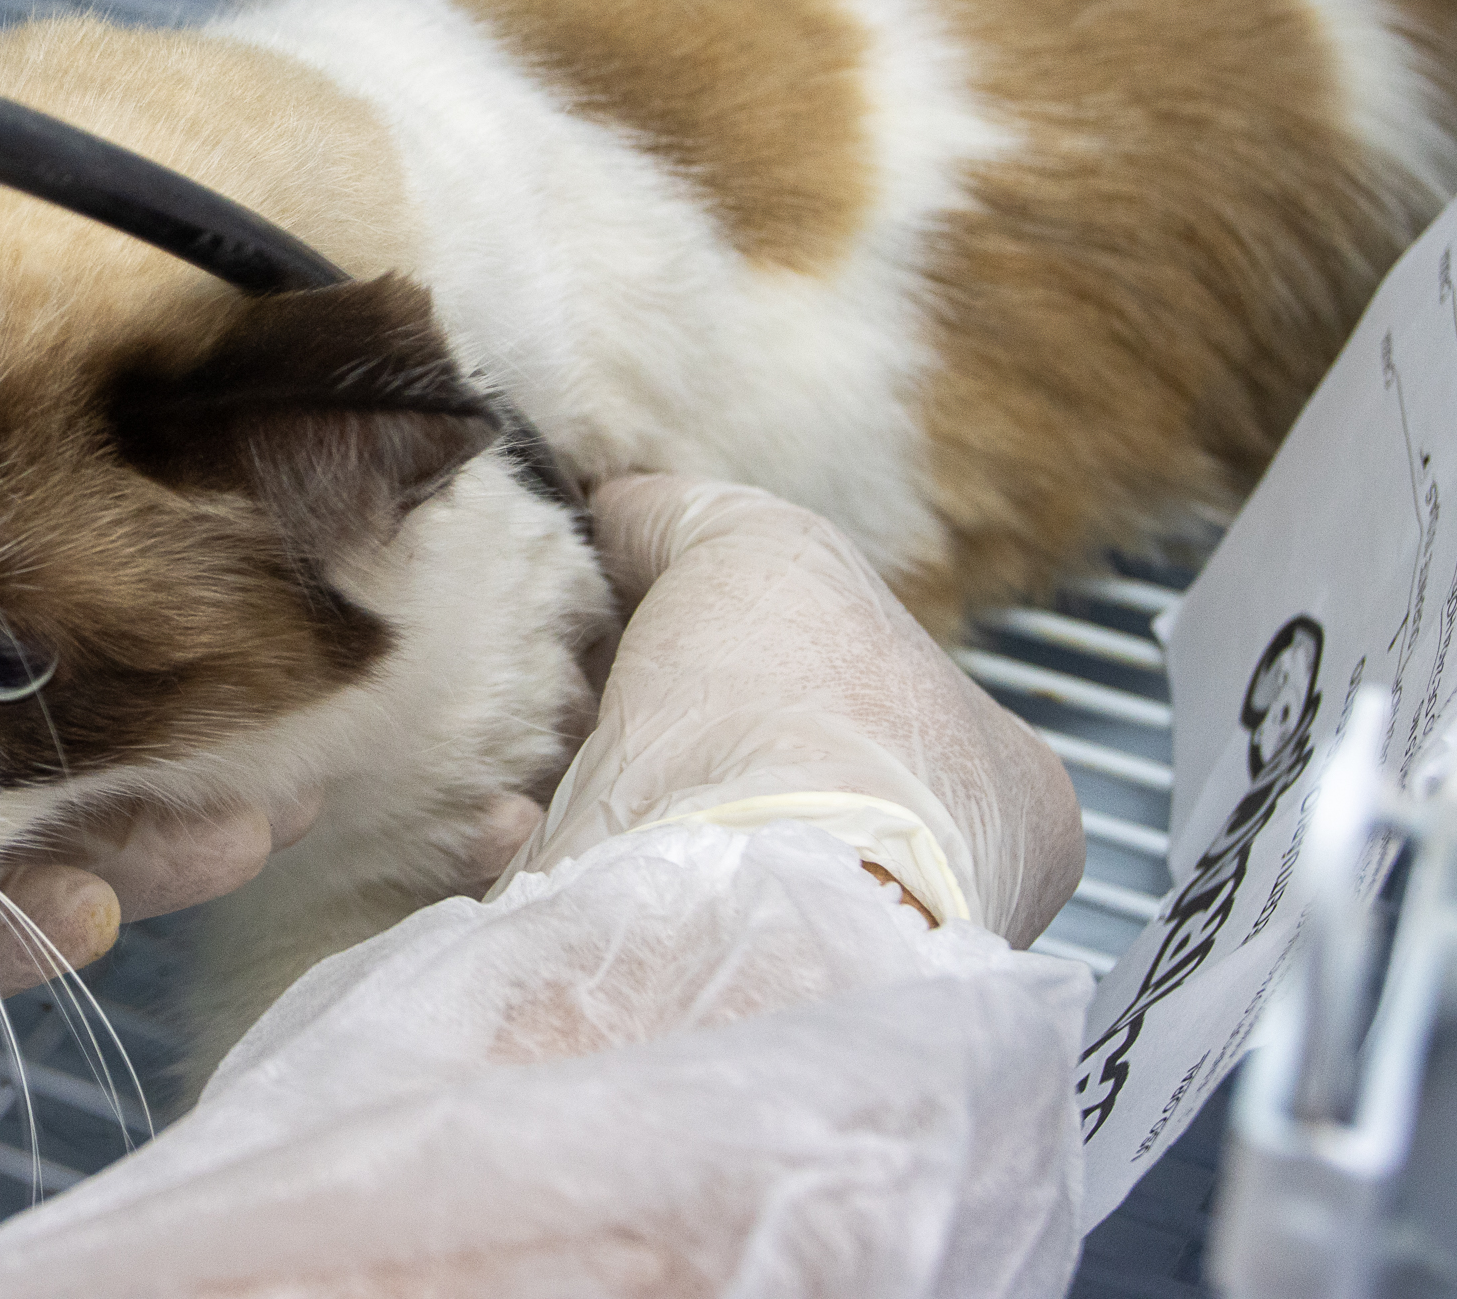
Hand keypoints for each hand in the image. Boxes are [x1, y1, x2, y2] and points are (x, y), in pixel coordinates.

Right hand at [495, 473, 1085, 944]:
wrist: (728, 914)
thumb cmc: (799, 722)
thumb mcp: (759, 550)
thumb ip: (694, 518)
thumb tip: (628, 512)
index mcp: (1005, 785)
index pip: (884, 679)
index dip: (765, 624)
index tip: (670, 602)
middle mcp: (934, 888)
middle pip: (777, 763)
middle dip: (670, 711)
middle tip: (588, 672)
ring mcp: (825, 959)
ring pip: (695, 845)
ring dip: (601, 782)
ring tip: (540, 739)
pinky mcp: (709, 1008)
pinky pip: (617, 916)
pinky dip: (557, 862)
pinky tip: (515, 823)